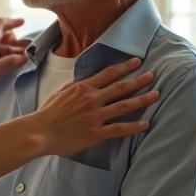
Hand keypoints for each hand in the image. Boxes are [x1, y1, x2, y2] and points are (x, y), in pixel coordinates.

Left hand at [0, 17, 30, 87]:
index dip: (13, 21)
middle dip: (17, 40)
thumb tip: (25, 58)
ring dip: (13, 49)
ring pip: (2, 46)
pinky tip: (14, 62)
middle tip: (30, 46)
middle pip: (4, 35)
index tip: (23, 22)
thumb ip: (11, 62)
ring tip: (25, 56)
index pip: (1, 23)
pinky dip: (7, 56)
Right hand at [32, 57, 158, 156]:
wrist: (39, 132)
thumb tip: (88, 80)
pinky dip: (133, 126)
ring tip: (155, 95)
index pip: (109, 73)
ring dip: (142, 99)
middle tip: (153, 76)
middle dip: (139, 80)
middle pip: (121, 87)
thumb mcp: (60, 92)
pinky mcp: (96, 133)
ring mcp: (95, 116)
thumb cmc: (47, 113)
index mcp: (83, 87)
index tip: (137, 62)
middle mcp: (92, 99)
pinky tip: (145, 123)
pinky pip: (119, 128)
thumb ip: (77, 86)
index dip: (125, 67)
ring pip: (124, 105)